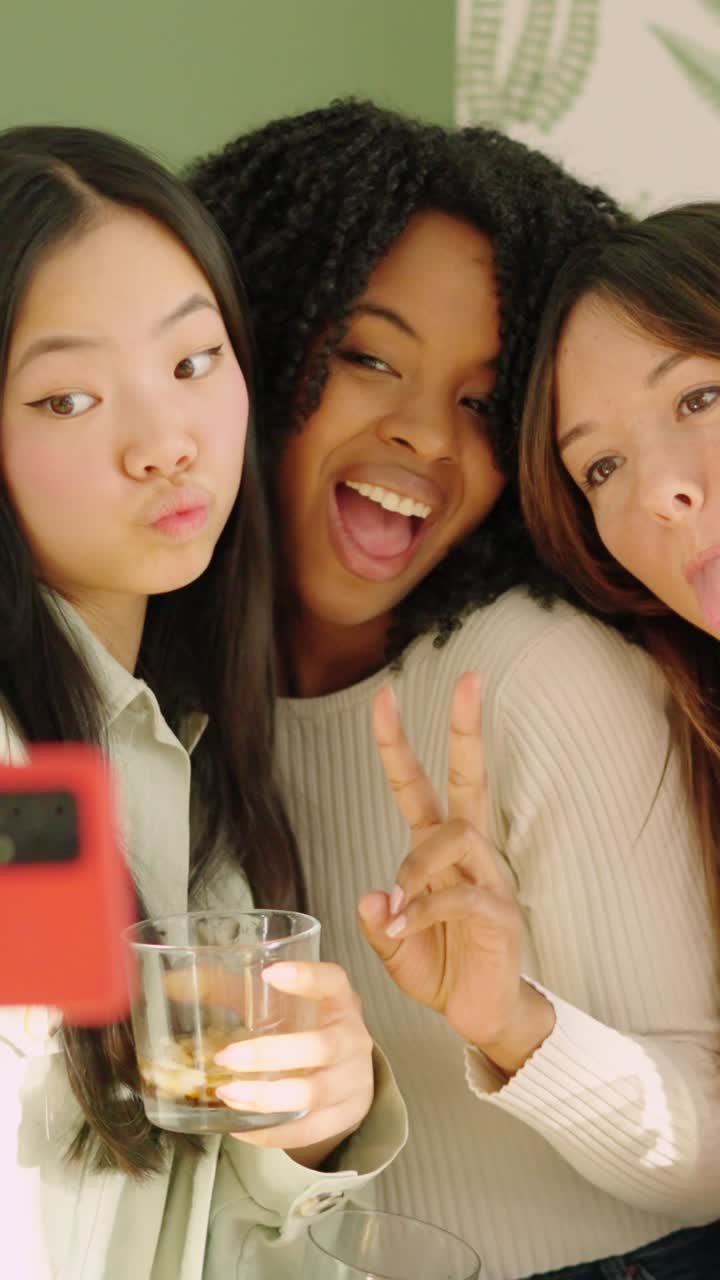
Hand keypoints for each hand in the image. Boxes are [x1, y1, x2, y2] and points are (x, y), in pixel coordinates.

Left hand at [214, 961, 373, 1166]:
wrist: (350, 1073)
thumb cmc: (305, 1027)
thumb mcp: (279, 1005)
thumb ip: (230, 990)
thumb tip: (169, 982)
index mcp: (339, 1001)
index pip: (333, 981)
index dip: (306, 977)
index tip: (270, 972)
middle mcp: (353, 1038)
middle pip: (321, 1047)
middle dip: (271, 1054)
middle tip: (227, 1057)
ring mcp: (353, 1080)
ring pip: (314, 1093)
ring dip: (267, 1097)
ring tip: (228, 1095)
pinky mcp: (344, 1116)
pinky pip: (309, 1130)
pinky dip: (272, 1132)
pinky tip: (240, 1127)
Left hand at [358, 672, 553, 1073]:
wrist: (482, 1016)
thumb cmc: (442, 969)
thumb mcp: (395, 946)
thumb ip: (380, 921)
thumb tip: (372, 898)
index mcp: (437, 851)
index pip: (418, 784)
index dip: (398, 743)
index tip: (384, 695)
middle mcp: (469, 854)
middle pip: (469, 779)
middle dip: (467, 729)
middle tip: (471, 678)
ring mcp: (490, 881)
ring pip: (455, 836)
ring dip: (415, 866)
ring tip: (397, 905)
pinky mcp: (501, 916)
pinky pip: (459, 896)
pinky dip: (424, 909)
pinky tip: (405, 927)